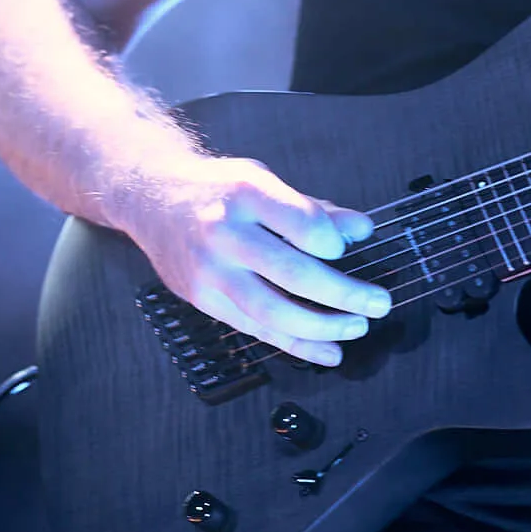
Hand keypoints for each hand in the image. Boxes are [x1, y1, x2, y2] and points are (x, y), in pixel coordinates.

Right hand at [118, 154, 391, 365]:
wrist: (152, 200)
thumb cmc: (218, 190)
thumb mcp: (264, 180)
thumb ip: (314, 208)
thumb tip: (362, 230)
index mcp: (246, 193)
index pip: (299, 221)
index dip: (332, 240)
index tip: (352, 247)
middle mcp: (225, 233)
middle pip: (291, 273)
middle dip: (343, 294)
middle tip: (378, 303)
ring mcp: (211, 271)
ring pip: (273, 311)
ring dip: (323, 327)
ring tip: (357, 327)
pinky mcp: (204, 300)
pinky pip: (256, 330)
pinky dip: (296, 345)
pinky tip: (327, 351)